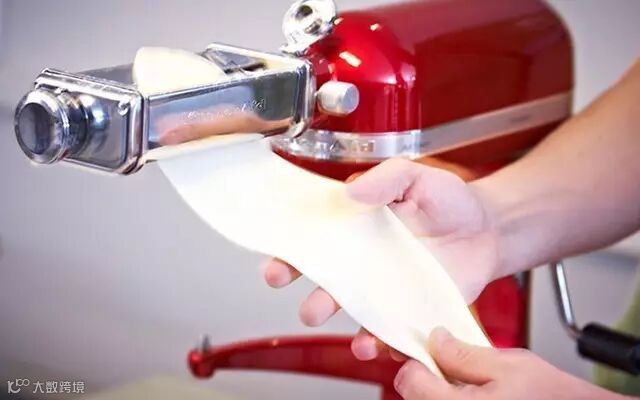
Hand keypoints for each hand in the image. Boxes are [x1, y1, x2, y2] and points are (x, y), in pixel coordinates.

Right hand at [263, 158, 500, 359]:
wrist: (487, 229)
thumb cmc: (449, 200)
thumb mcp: (418, 175)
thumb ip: (387, 177)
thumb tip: (351, 191)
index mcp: (357, 229)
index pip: (314, 243)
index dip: (290, 256)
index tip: (276, 267)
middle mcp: (365, 263)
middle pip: (328, 287)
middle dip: (314, 303)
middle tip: (311, 311)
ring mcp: (387, 289)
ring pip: (357, 315)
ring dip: (351, 332)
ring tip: (357, 340)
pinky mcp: (412, 309)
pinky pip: (392, 333)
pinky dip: (386, 344)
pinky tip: (383, 345)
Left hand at [394, 327, 628, 399]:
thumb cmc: (553, 397)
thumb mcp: (508, 364)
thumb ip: (464, 353)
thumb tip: (436, 340)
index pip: (411, 381)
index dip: (419, 360)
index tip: (431, 353)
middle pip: (414, 396)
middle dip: (428, 377)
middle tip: (452, 367)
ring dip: (439, 391)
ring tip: (469, 385)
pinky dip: (452, 399)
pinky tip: (476, 396)